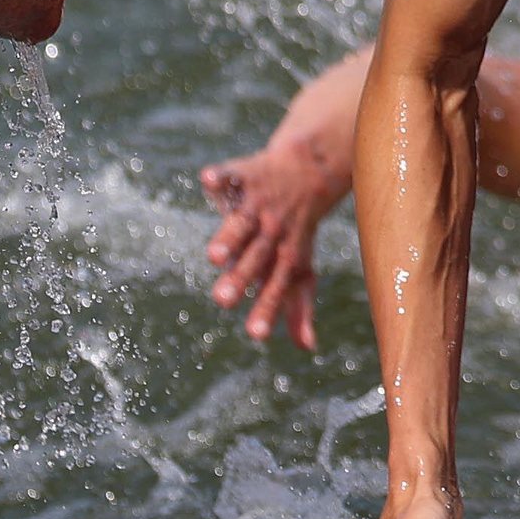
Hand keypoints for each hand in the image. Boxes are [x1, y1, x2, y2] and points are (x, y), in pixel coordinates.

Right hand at [199, 138, 345, 348]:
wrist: (311, 171)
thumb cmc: (298, 229)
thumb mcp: (301, 266)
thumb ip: (299, 306)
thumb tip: (307, 347)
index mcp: (285, 256)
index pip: (276, 287)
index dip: (267, 309)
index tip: (255, 335)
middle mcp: (272, 231)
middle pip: (256, 258)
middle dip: (240, 279)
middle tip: (222, 301)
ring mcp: (259, 204)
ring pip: (242, 223)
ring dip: (229, 237)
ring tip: (214, 257)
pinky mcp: (246, 176)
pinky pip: (233, 176)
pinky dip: (222, 177)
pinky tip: (208, 180)